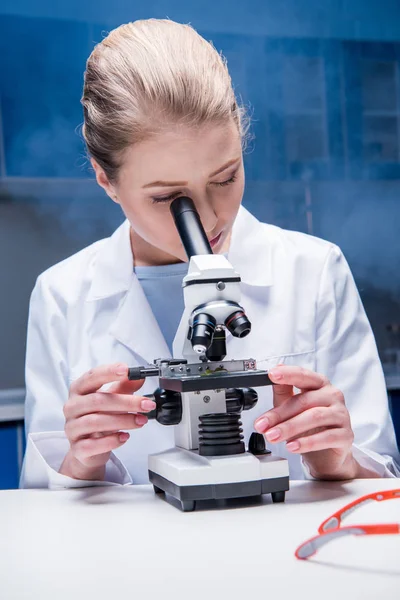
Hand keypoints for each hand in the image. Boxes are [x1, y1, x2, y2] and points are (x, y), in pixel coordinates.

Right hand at [60, 363, 154, 480]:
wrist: (88, 448)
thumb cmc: (99, 417)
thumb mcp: (111, 398)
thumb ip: (124, 387)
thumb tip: (139, 377)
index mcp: (79, 390)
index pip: (92, 376)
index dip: (109, 372)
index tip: (127, 370)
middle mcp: (72, 407)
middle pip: (97, 401)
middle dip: (126, 402)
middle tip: (146, 404)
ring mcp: (72, 428)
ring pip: (95, 422)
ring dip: (123, 421)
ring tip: (141, 421)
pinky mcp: (77, 448)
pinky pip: (92, 445)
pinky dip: (111, 441)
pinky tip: (124, 437)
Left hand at [254, 365, 357, 479]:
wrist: (327, 454)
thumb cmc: (309, 425)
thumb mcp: (292, 406)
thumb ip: (283, 390)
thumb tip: (273, 372)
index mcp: (319, 384)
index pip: (303, 375)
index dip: (287, 374)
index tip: (271, 374)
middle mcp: (333, 395)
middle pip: (304, 401)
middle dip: (279, 414)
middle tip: (262, 425)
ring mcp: (341, 415)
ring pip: (314, 417)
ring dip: (290, 428)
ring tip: (272, 436)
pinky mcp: (346, 435)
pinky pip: (326, 437)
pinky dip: (307, 442)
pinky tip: (292, 446)